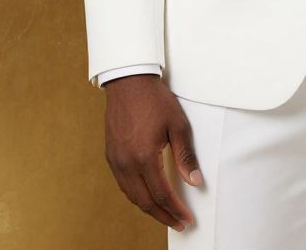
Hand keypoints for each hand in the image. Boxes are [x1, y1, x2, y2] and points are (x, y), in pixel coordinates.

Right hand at [103, 73, 202, 232]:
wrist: (129, 81)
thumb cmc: (155, 100)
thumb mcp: (178, 125)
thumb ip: (185, 156)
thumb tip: (195, 182)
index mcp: (145, 157)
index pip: (162, 194)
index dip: (175, 210)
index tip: (187, 219)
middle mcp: (127, 163)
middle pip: (145, 201)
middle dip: (163, 216)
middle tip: (178, 223)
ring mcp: (116, 160)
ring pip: (132, 196)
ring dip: (149, 209)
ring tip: (165, 214)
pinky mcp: (111, 155)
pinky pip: (124, 184)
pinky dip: (137, 195)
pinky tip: (147, 196)